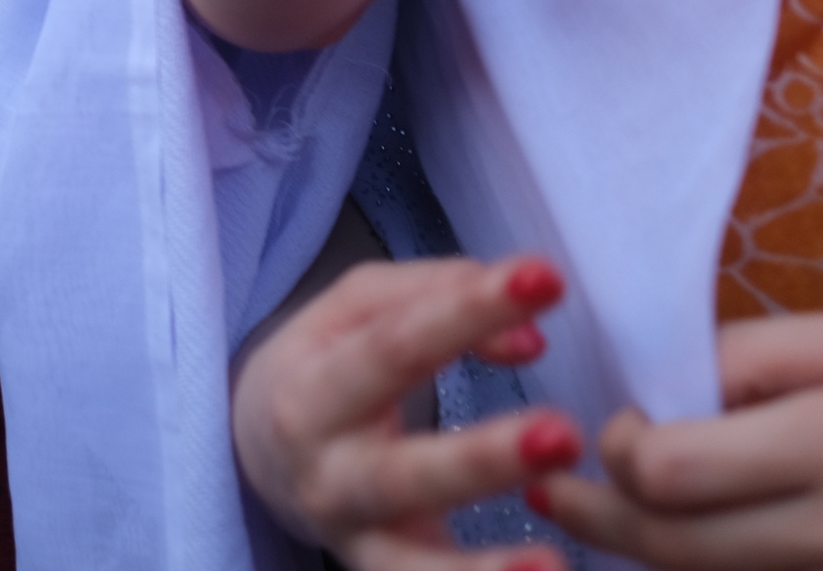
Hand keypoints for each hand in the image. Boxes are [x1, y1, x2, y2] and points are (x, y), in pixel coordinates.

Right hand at [234, 255, 580, 570]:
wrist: (258, 452)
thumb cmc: (327, 365)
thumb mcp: (357, 309)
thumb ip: (439, 295)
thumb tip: (530, 340)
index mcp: (310, 390)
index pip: (394, 346)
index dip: (467, 311)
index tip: (544, 280)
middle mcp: (324, 472)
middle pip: (401, 470)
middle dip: (483, 458)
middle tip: (564, 433)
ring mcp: (351, 536)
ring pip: (412, 564)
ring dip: (486, 569)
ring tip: (554, 563)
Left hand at [534, 311, 822, 568]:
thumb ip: (766, 357)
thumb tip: (672, 384)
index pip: (674, 471)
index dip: (622, 449)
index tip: (625, 425)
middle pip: (675, 549)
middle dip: (602, 518)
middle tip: (561, 494)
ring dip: (655, 555)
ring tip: (614, 521)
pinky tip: (701, 546)